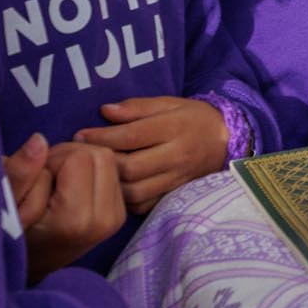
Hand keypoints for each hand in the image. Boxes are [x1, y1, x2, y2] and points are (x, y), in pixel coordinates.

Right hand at [6, 133, 127, 279]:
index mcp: (77, 219)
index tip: (36, 180)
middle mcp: (104, 221)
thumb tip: (39, 140)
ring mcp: (115, 219)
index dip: (52, 159)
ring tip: (56, 184)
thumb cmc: (10, 231)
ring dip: (79, 163)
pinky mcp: (119, 215)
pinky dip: (90, 172)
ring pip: (108, 160)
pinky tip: (70, 190)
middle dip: (70, 157)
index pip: (79, 157)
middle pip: (101, 155)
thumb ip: (20, 171)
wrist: (30, 262)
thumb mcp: (6, 201)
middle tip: (46, 178)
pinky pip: (112, 173)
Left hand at [75, 96, 229, 215]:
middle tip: (84, 156)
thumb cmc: (193, 118)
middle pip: (131, 168)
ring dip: (112, 184)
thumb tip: (105, 111)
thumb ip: (138, 107)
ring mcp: (177, 179)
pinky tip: (118, 187)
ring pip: (136, 191)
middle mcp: (176, 156)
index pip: (131, 136)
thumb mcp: (170, 103)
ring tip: (99, 172)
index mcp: (174, 128)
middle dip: (103, 163)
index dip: (101, 137)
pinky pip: (146, 205)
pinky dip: (127, 200)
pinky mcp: (176, 195)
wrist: (227, 140)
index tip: (80, 135)